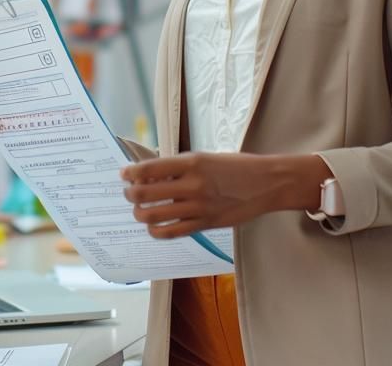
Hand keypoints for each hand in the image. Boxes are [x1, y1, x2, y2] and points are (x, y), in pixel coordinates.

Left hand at [120, 152, 307, 238]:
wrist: (267, 183)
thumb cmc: (236, 167)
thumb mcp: (206, 158)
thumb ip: (179, 167)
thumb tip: (150, 175)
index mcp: (192, 163)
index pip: (149, 169)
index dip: (130, 173)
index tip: (124, 175)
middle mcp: (192, 185)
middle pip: (145, 194)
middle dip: (130, 195)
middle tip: (129, 193)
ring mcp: (198, 207)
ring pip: (153, 216)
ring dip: (140, 213)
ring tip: (140, 210)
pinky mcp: (205, 224)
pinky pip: (171, 232)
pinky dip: (156, 231)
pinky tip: (154, 226)